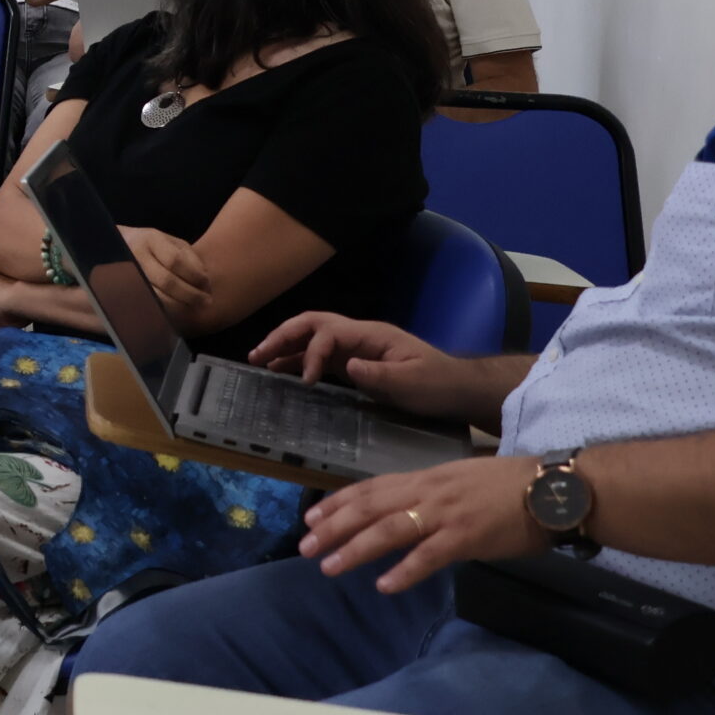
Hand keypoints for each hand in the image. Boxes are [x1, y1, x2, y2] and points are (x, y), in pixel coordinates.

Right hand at [119, 226, 210, 319]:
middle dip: (190, 294)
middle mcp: (136, 255)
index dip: (194, 275)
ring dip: (180, 304)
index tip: (207, 283)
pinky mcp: (125, 289)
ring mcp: (127, 273)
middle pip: (166, 281)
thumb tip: (203, 282)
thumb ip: (190, 259)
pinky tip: (178, 310)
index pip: (175, 260)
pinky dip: (166, 309)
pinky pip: (149, 303)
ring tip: (194, 306)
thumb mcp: (174, 243)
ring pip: (157, 295)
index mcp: (150, 239)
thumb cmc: (155, 246)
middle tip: (206, 301)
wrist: (120, 245)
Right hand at [250, 313, 486, 421]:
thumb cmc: (437, 385)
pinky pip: (319, 356)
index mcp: (371, 334)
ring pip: (311, 337)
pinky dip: (298, 360)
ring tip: (258, 360)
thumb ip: (378, 374)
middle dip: (283, 336)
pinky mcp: (354, 363)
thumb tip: (345, 365)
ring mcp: (355, 348)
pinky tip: (281, 371)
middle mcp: (358, 335)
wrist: (457, 389)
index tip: (305, 381)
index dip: (311, 353)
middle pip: (312, 324)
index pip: (328, 333)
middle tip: (258, 354)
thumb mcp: (412, 383)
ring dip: (285, 345)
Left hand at [300, 455, 544, 592]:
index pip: (369, 488)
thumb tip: (403, 511)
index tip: (310, 517)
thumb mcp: (457, 480)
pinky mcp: (466, 536)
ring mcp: (444, 514)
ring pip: (388, 530)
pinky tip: (384, 586)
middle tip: (305, 546)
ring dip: (355, 549)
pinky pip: (429, 556)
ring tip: (329, 567)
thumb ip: (428, 493)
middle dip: (333, 526)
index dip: (337, 502)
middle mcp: (426, 492)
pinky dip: (404, 571)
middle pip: (369, 507)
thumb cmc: (507, 486)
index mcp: (424, 478)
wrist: (549, 487)